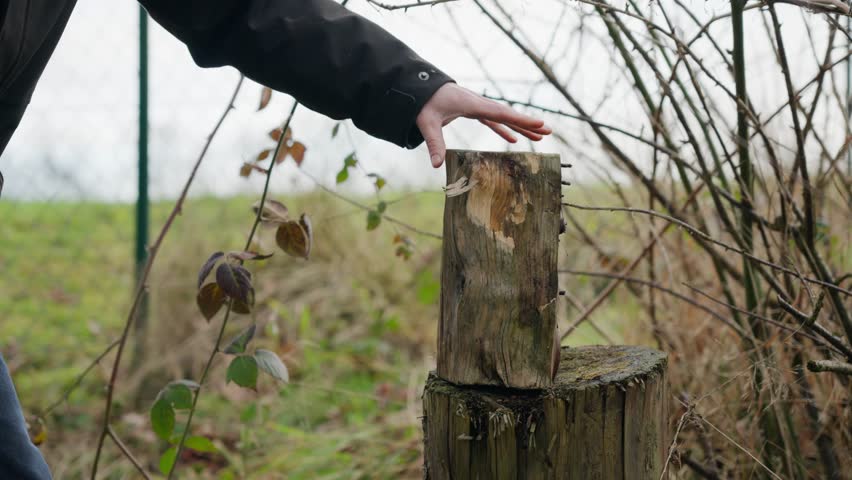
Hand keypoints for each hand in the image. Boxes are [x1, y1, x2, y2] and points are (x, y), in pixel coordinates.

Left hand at [416, 83, 551, 167]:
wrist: (418, 86)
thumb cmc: (423, 103)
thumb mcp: (427, 123)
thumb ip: (434, 143)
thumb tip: (437, 165)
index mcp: (472, 104)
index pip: (501, 113)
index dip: (521, 119)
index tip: (540, 124)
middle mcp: (479, 103)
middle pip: (508, 114)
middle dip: (528, 123)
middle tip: (548, 132)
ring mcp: (477, 106)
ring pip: (503, 117)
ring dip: (520, 127)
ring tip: (538, 137)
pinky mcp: (472, 110)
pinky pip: (493, 120)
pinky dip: (504, 128)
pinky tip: (513, 139)